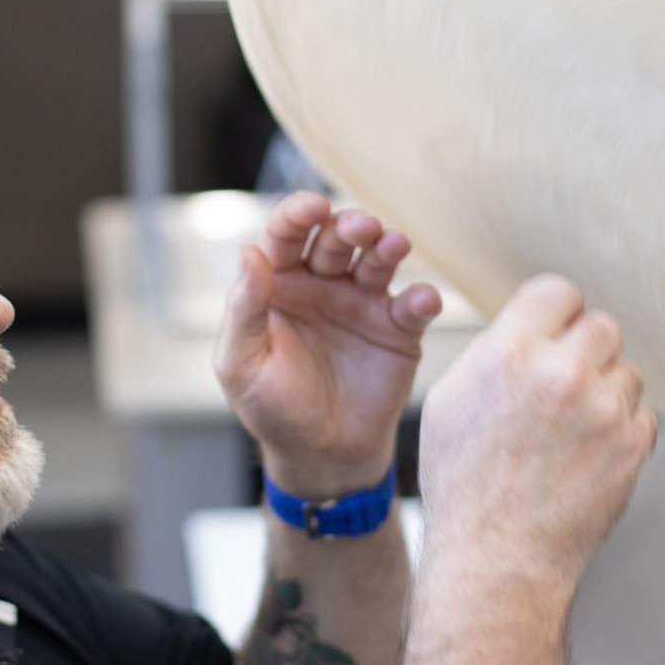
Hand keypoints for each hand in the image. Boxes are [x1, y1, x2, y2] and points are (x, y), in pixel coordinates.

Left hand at [214, 192, 441, 497]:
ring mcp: (362, 304)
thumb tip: (247, 253)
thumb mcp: (242, 364)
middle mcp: (322, 285)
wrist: (322, 457)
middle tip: (361, 228)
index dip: (298, 214)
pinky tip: (422, 300)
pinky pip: (412, 305)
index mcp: (279, 285)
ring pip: (377, 260)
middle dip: (350, 226)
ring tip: (394, 246)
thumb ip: (243, 310)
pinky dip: (422, 298)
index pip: (286, 236)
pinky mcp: (397, 330)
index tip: (313, 207)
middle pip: (336, 239)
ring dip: (387, 247)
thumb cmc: (273, 410)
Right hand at [418, 275, 656, 581]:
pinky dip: (619, 428)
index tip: (550, 332)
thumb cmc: (463, 485)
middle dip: (582, 350)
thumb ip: (493, 353)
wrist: (496, 557)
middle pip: (600, 325)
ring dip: (604, 389)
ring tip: (569, 428)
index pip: (557, 292)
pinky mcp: (633, 444)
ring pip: (624, 370)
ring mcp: (603, 409)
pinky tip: (584, 454)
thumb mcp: (449, 402)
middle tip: (561, 384)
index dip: (553, 314)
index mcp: (509, 352)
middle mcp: (561, 373)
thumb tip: (525, 329)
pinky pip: (640, 413)